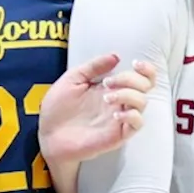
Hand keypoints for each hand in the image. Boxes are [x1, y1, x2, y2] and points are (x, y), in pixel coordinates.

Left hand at [38, 55, 156, 166]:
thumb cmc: (58, 109)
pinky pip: (136, 124)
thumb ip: (93, 67)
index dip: (146, 69)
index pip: (140, 77)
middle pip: (145, 86)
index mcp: (111, 87)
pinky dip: (131, 116)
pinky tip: (115, 114)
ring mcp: (119, 118)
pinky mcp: (117, 135)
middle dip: (130, 79)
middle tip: (108, 82)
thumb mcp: (72, 79)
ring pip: (142, 103)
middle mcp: (119, 102)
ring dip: (128, 95)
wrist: (47, 134)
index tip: (135, 64)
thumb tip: (116, 56)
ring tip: (106, 97)